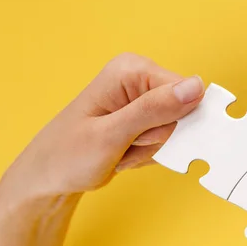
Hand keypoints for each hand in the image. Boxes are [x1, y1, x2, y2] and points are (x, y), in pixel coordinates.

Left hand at [5, 53, 203, 195]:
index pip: (186, 92)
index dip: (170, 122)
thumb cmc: (69, 154)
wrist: (50, 175)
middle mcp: (140, 78)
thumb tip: (196, 87)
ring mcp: (144, 99)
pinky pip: (169, 140)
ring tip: (121, 150)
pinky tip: (126, 152)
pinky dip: (150, 153)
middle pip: (184, 112)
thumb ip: (154, 109)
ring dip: (151, 149)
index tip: (139, 135)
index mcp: (132, 69)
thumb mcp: (112, 134)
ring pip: (177, 130)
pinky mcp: (147, 118)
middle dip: (158, 138)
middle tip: (126, 144)